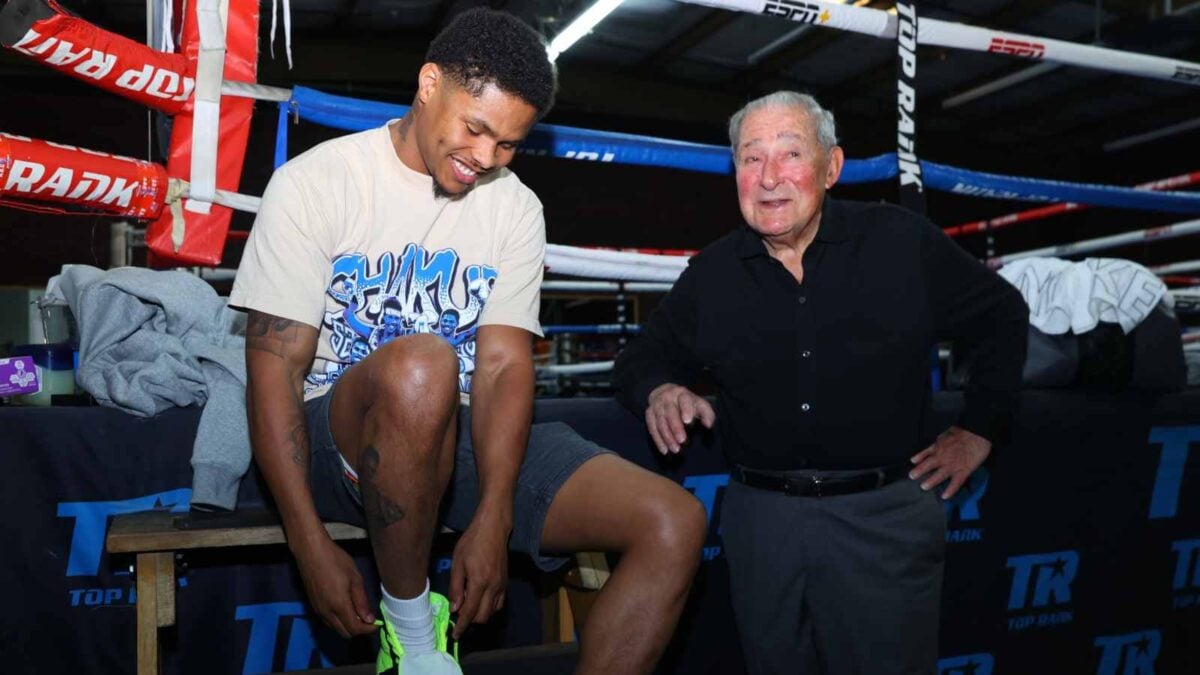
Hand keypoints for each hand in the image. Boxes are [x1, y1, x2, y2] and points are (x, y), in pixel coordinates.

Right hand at [292, 535, 376, 637]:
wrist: (311, 552)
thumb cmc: (336, 561)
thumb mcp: (355, 578)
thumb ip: (361, 601)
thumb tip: (369, 619)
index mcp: (339, 606)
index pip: (354, 629)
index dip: (367, 629)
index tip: (376, 623)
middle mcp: (326, 613)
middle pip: (344, 633)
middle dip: (358, 630)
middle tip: (368, 618)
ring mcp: (317, 610)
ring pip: (335, 628)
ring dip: (347, 626)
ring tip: (358, 612)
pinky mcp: (313, 606)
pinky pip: (328, 621)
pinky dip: (338, 621)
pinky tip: (345, 608)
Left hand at [448, 513, 509, 638]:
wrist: (493, 528)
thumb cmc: (472, 542)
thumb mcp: (457, 563)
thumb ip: (456, 587)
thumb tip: (454, 608)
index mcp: (479, 582)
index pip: (470, 612)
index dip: (461, 626)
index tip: (455, 635)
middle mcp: (493, 587)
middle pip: (483, 616)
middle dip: (470, 621)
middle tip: (459, 616)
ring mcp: (502, 585)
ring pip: (492, 612)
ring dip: (480, 615)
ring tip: (469, 607)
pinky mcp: (506, 582)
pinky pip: (499, 603)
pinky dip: (490, 607)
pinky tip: (481, 601)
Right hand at [645, 383, 715, 454]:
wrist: (666, 394)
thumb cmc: (687, 403)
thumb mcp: (699, 405)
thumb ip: (707, 414)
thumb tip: (709, 425)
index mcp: (682, 393)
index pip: (684, 401)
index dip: (686, 410)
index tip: (688, 421)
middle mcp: (667, 398)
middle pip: (670, 413)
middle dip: (676, 427)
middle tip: (682, 441)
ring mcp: (656, 405)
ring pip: (660, 422)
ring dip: (667, 437)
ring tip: (675, 449)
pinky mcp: (649, 414)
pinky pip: (652, 428)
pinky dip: (658, 440)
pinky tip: (664, 450)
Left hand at [909, 426, 990, 499]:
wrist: (978, 434)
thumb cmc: (964, 432)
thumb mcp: (946, 432)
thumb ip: (939, 440)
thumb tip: (934, 443)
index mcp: (939, 447)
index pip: (926, 453)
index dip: (918, 458)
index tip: (912, 463)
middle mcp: (943, 457)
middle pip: (928, 465)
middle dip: (919, 471)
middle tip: (912, 477)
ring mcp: (953, 465)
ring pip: (939, 475)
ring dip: (931, 481)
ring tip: (924, 487)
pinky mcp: (963, 471)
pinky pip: (955, 483)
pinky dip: (950, 490)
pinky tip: (945, 496)